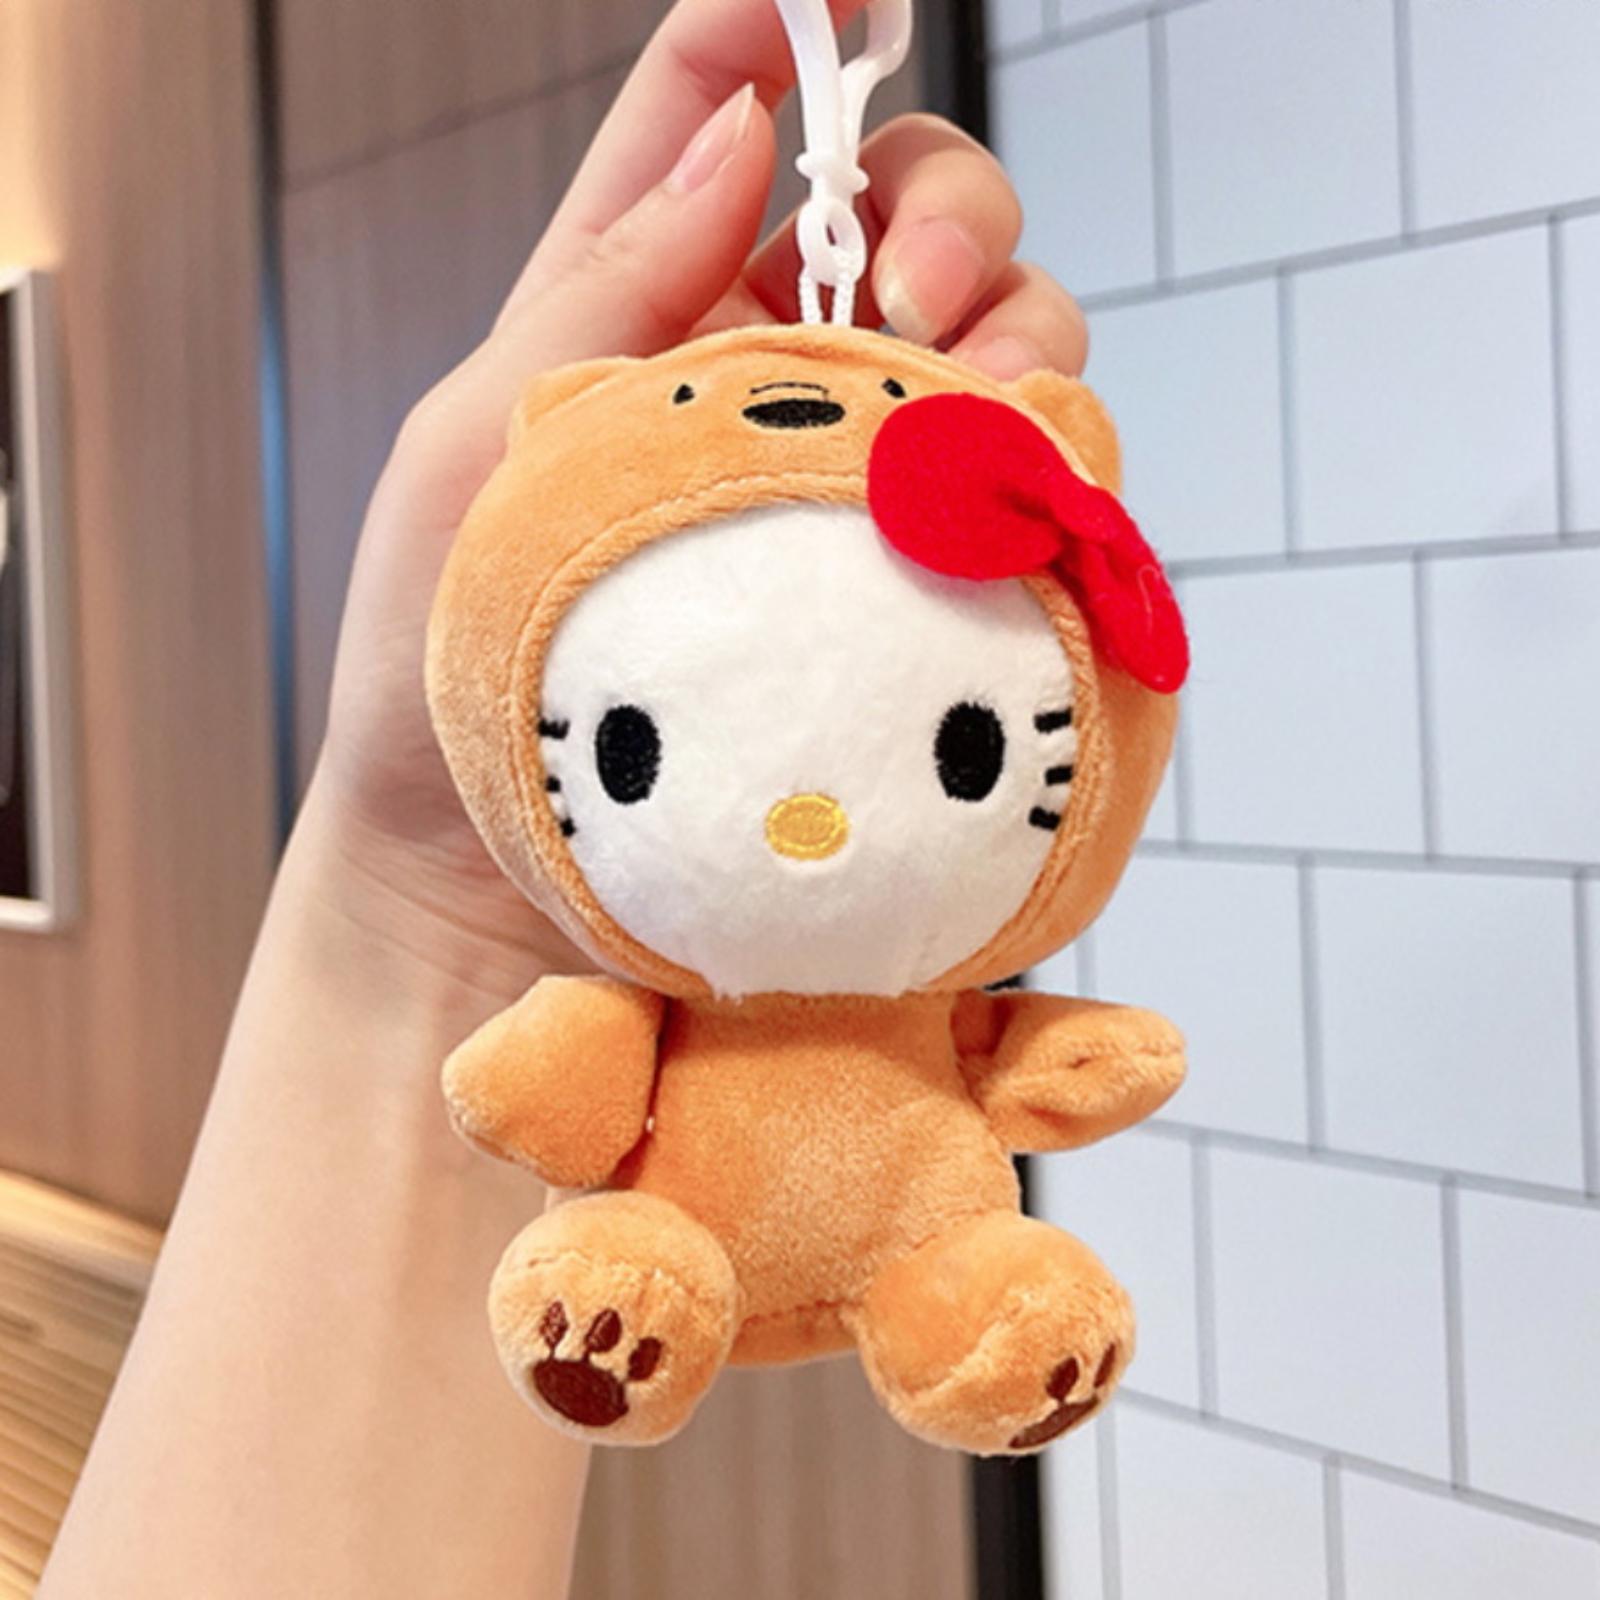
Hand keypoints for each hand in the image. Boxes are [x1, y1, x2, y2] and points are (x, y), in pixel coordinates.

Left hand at [306, 0, 1090, 992]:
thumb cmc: (443, 674)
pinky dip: (1042, 458)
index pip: (723, 112)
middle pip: (912, 213)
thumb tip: (738, 124)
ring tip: (951, 410)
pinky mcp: (923, 597)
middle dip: (944, 205)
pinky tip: (1005, 487)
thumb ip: (606, 282)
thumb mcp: (476, 447)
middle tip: (910, 293)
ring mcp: (855, 491)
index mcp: (641, 314)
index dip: (791, 18)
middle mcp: (768, 383)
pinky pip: (1029, 486)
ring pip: (1001, 338)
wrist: (498, 894)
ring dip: (1009, 333)